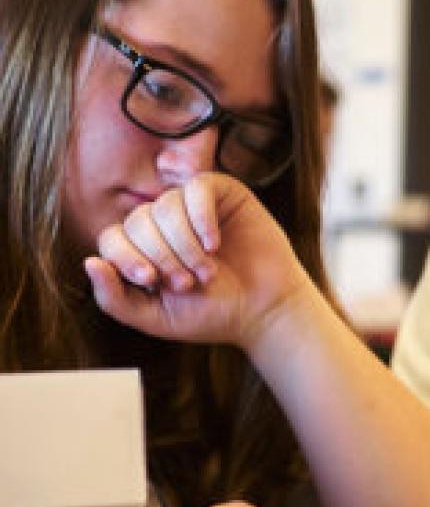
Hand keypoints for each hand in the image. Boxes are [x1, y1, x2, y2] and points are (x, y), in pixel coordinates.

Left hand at [84, 172, 311, 350]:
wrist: (264, 311)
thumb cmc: (213, 315)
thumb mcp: (154, 318)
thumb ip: (114, 299)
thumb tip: (88, 262)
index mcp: (143, 250)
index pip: (112, 238)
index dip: (125, 256)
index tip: (152, 280)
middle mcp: (163, 225)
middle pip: (138, 221)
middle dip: (161, 255)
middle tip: (187, 282)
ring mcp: (191, 207)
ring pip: (165, 206)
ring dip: (184, 243)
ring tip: (207, 269)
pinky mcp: (221, 194)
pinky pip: (197, 189)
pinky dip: (201, 218)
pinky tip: (215, 243)